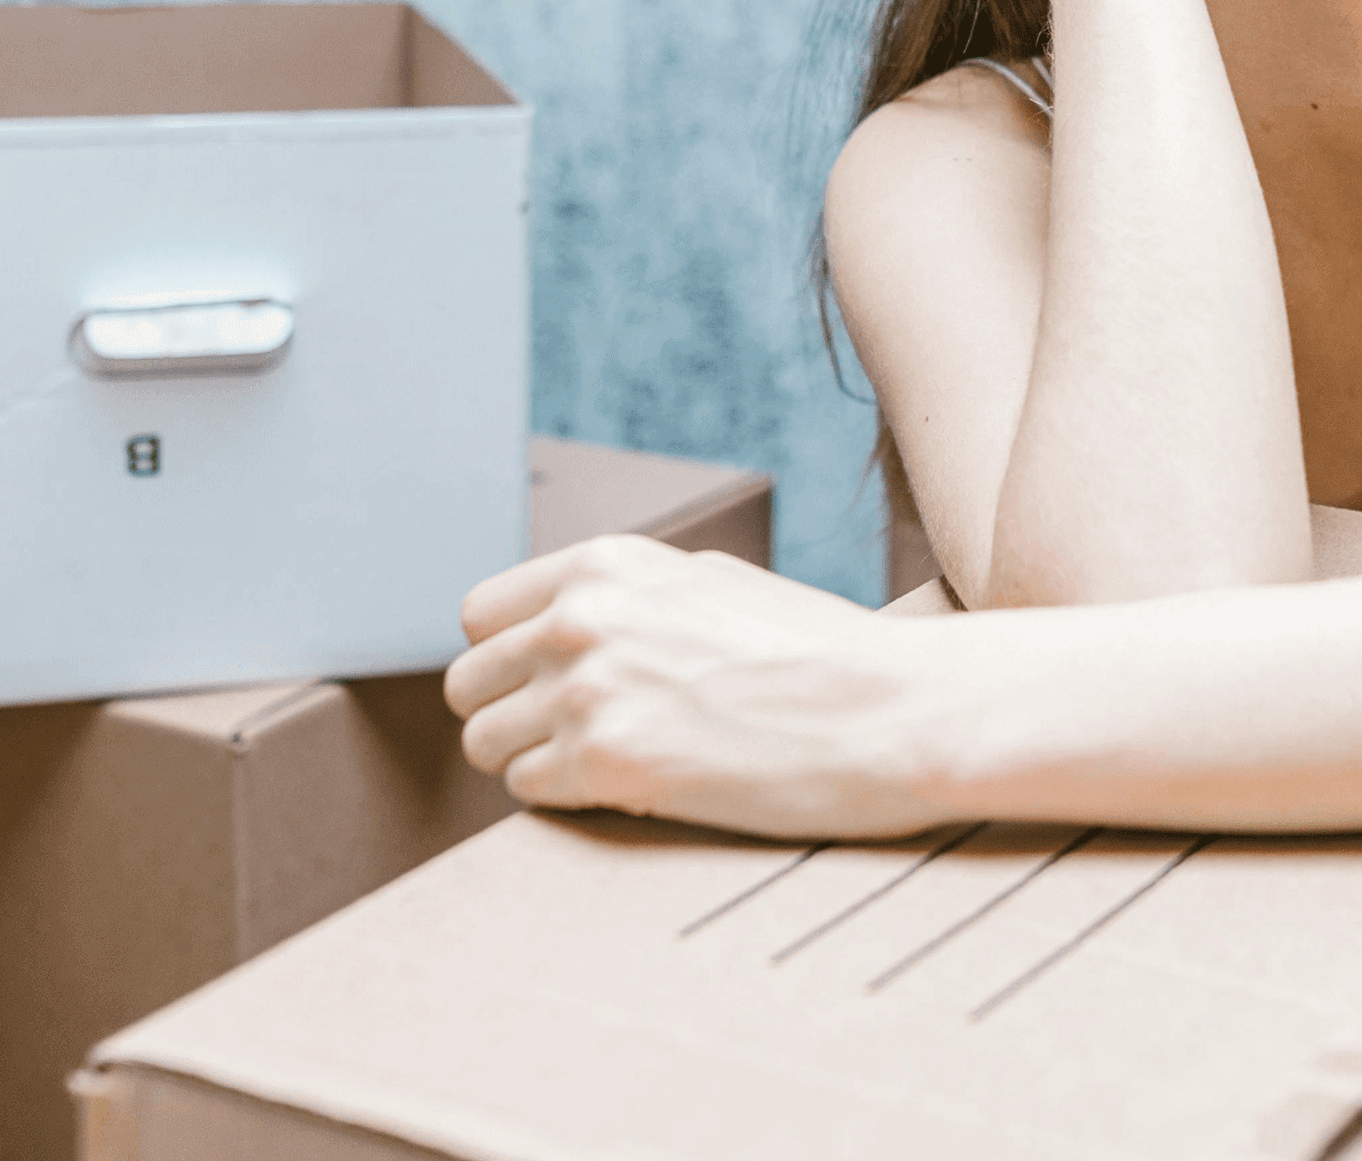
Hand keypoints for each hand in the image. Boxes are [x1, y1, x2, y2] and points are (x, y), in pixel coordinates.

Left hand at [445, 536, 954, 839]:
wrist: (892, 711)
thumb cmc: (821, 654)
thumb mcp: (713, 585)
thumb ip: (626, 597)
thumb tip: (558, 622)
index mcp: (607, 563)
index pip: (480, 616)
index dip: (511, 659)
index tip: (550, 685)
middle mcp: (583, 617)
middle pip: (468, 685)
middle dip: (513, 715)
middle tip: (581, 736)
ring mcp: (590, 690)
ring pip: (486, 745)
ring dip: (536, 762)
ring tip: (611, 764)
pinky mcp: (608, 763)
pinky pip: (529, 791)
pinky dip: (570, 798)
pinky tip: (634, 788)